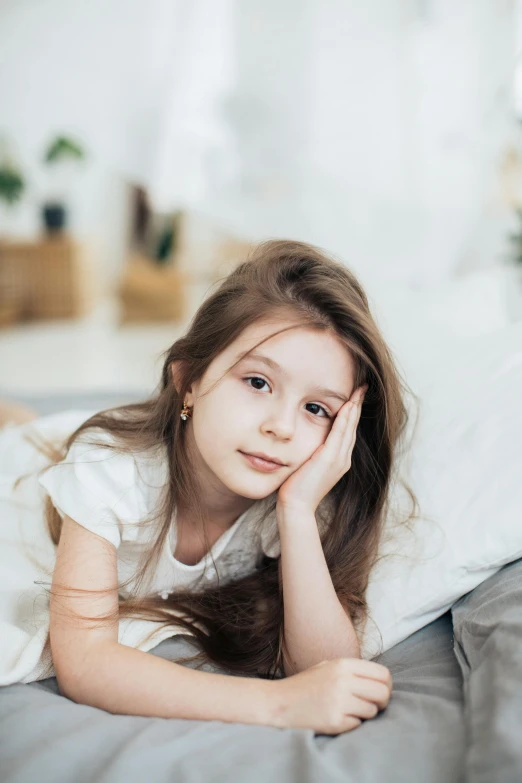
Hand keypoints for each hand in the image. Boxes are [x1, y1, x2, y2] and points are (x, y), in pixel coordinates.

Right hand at [270, 656, 391, 735]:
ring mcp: (339, 701)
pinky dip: (351, 723)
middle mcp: (343, 681)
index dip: (386, 685)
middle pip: (383, 693)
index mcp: (343, 664)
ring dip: (365, 714)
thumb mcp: (327, 667)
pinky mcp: (334, 721)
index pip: (382, 674)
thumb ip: (352, 670)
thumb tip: (381, 680)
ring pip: (372, 711)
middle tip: (373, 705)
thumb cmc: (305, 685)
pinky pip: (357, 725)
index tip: (381, 691)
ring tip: (349, 710)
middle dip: (382, 702)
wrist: (279, 702)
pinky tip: (337, 717)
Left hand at [276, 384, 367, 513]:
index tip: (355, 397)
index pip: (348, 431)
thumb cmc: (297, 487)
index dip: (353, 413)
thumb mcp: (308, 465)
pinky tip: (348, 406)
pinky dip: (345, 419)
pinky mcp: (329, 459)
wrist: (297, 506)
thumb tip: (309, 441)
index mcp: (339, 460)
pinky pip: (340, 434)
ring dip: (354, 408)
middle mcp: (343, 459)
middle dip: (357, 406)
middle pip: (353, 427)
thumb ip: (313, 452)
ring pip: (349, 428)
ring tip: (359, 391)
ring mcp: (338, 459)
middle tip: (362, 387)